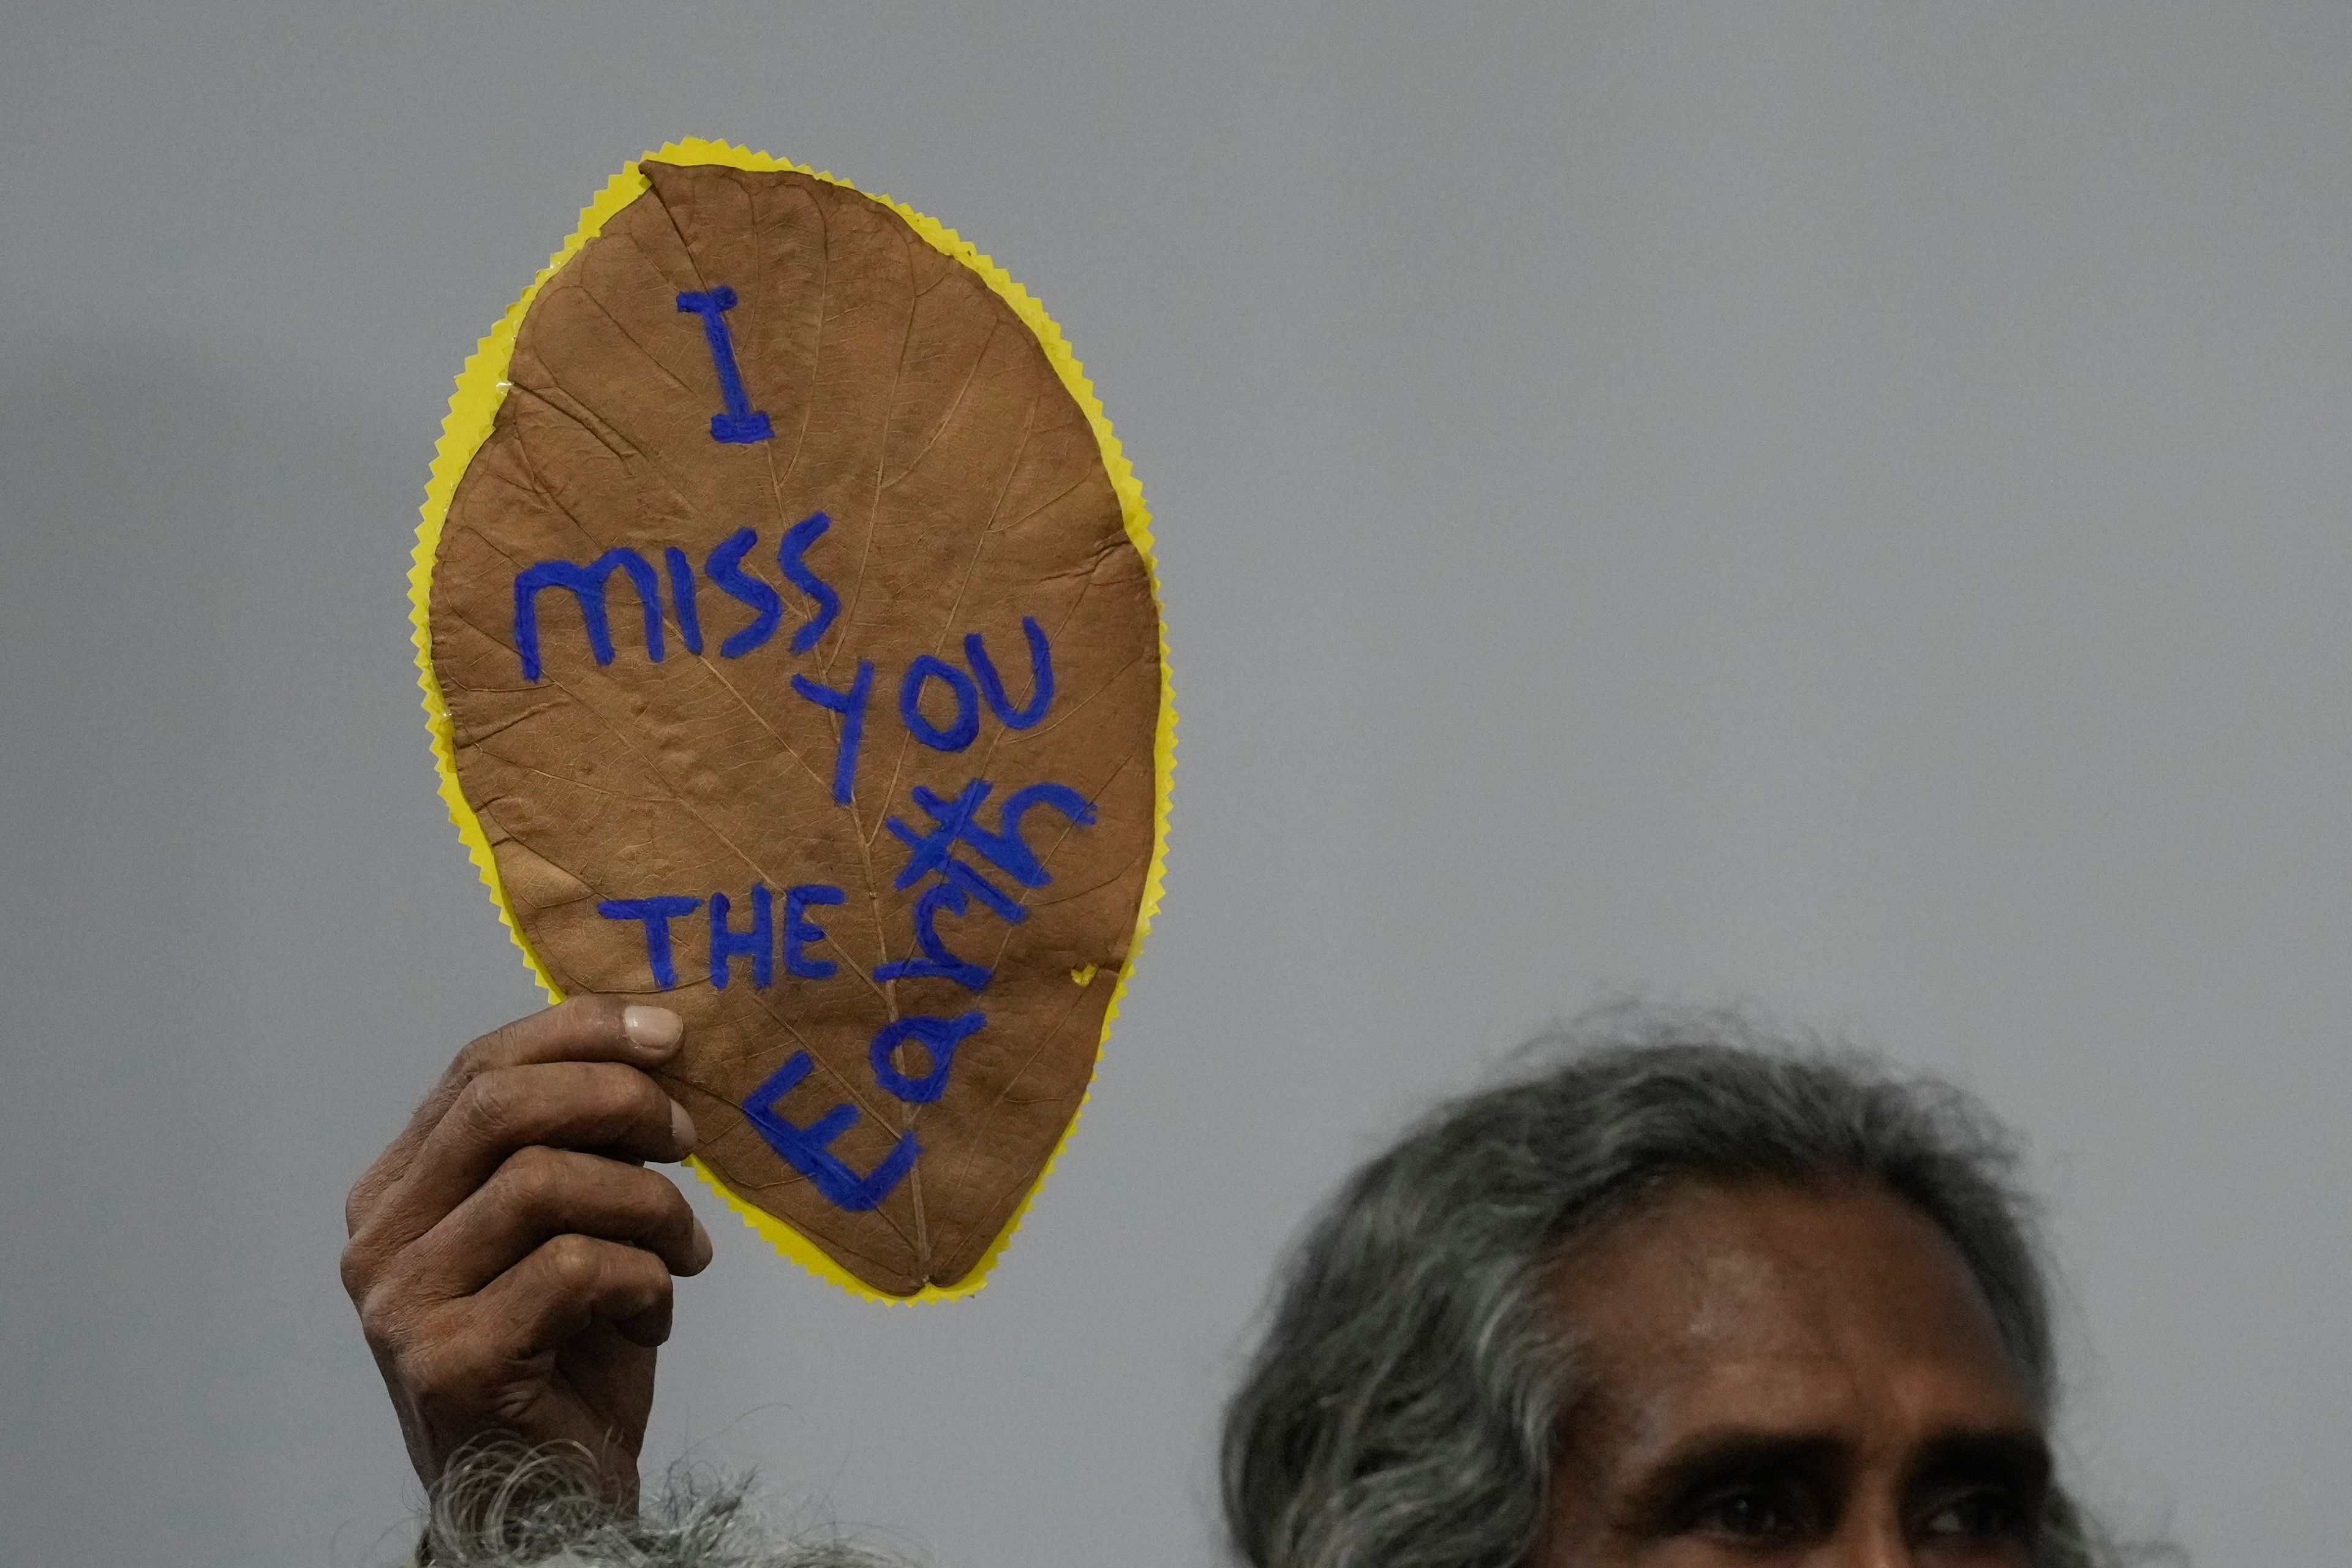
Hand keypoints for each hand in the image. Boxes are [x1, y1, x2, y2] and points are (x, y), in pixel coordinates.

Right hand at [341, 997, 712, 1498]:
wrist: (554, 1500)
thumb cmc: (570, 1360)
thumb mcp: (574, 1227)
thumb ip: (579, 1144)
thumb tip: (654, 1045)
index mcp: (400, 1191)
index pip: (479, 1070)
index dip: (578, 1033)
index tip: (669, 1032)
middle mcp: (379, 1240)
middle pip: (498, 1107)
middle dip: (615, 1099)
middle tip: (688, 1136)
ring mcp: (403, 1303)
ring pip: (541, 1181)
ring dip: (646, 1203)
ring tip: (684, 1249)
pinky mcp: (448, 1361)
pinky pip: (570, 1268)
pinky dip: (641, 1279)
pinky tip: (653, 1316)